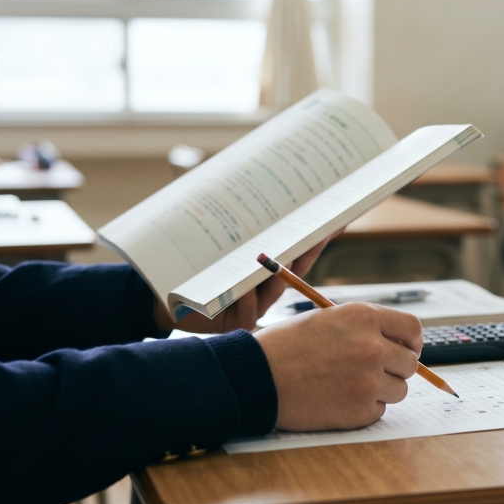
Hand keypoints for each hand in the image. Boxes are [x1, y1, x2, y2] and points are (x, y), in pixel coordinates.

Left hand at [154, 230, 341, 332]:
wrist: (165, 300)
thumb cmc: (196, 267)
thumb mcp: (219, 240)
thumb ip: (240, 222)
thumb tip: (254, 180)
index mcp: (269, 270)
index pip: (302, 249)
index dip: (320, 235)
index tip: (338, 217)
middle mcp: (267, 288)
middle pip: (297, 268)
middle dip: (309, 248)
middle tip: (320, 229)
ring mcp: (254, 306)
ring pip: (273, 289)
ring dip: (277, 271)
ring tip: (282, 253)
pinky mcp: (236, 323)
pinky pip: (245, 309)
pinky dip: (244, 297)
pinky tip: (242, 288)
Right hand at [254, 302, 422, 430]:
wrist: (256, 377)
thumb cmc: (284, 346)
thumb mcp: (326, 319)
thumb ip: (362, 327)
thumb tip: (395, 344)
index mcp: (363, 316)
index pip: (412, 329)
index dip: (411, 342)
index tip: (406, 350)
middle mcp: (372, 346)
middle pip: (409, 363)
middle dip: (395, 368)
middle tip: (372, 372)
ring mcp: (368, 380)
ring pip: (398, 389)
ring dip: (381, 390)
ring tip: (349, 385)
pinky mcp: (360, 410)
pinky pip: (378, 410)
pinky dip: (363, 408)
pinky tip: (337, 399)